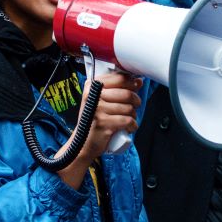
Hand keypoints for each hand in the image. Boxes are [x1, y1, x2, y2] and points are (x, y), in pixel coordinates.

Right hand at [57, 73, 141, 188]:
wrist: (82, 143)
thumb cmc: (94, 120)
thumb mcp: (101, 100)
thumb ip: (118, 89)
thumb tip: (139, 81)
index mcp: (92, 85)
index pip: (119, 78)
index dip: (131, 83)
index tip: (134, 88)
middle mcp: (93, 95)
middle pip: (127, 93)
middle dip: (136, 101)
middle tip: (133, 106)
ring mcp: (97, 109)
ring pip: (129, 108)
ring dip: (133, 116)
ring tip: (127, 119)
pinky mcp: (104, 123)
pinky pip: (128, 121)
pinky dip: (132, 126)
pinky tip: (127, 128)